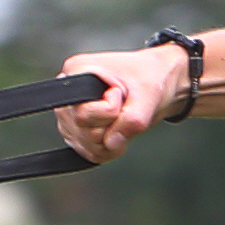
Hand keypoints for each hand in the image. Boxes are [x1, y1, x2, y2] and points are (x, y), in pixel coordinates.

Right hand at [53, 43, 192, 163]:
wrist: (157, 80)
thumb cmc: (149, 76)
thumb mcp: (148, 94)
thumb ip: (132, 120)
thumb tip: (111, 143)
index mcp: (76, 72)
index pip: (83, 113)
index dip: (110, 111)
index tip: (121, 93)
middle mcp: (67, 94)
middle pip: (84, 130)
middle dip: (113, 126)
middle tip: (125, 106)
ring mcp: (69, 115)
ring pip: (87, 145)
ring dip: (113, 140)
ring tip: (124, 118)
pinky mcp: (76, 132)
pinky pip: (91, 153)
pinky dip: (110, 148)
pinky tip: (118, 131)